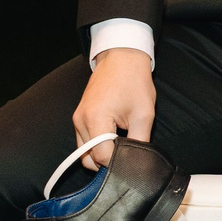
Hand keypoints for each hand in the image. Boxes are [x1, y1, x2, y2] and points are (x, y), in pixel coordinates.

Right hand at [71, 48, 155, 169]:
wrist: (121, 59)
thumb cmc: (134, 82)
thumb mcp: (144, 114)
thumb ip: (139, 142)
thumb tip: (137, 161)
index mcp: (95, 119)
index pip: (101, 157)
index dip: (118, 162)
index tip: (131, 158)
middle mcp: (80, 121)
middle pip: (89, 158)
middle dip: (108, 160)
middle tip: (128, 151)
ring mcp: (77, 119)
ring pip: (84, 152)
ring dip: (101, 153)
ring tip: (121, 142)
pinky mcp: (78, 117)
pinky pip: (84, 141)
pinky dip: (97, 145)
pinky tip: (114, 137)